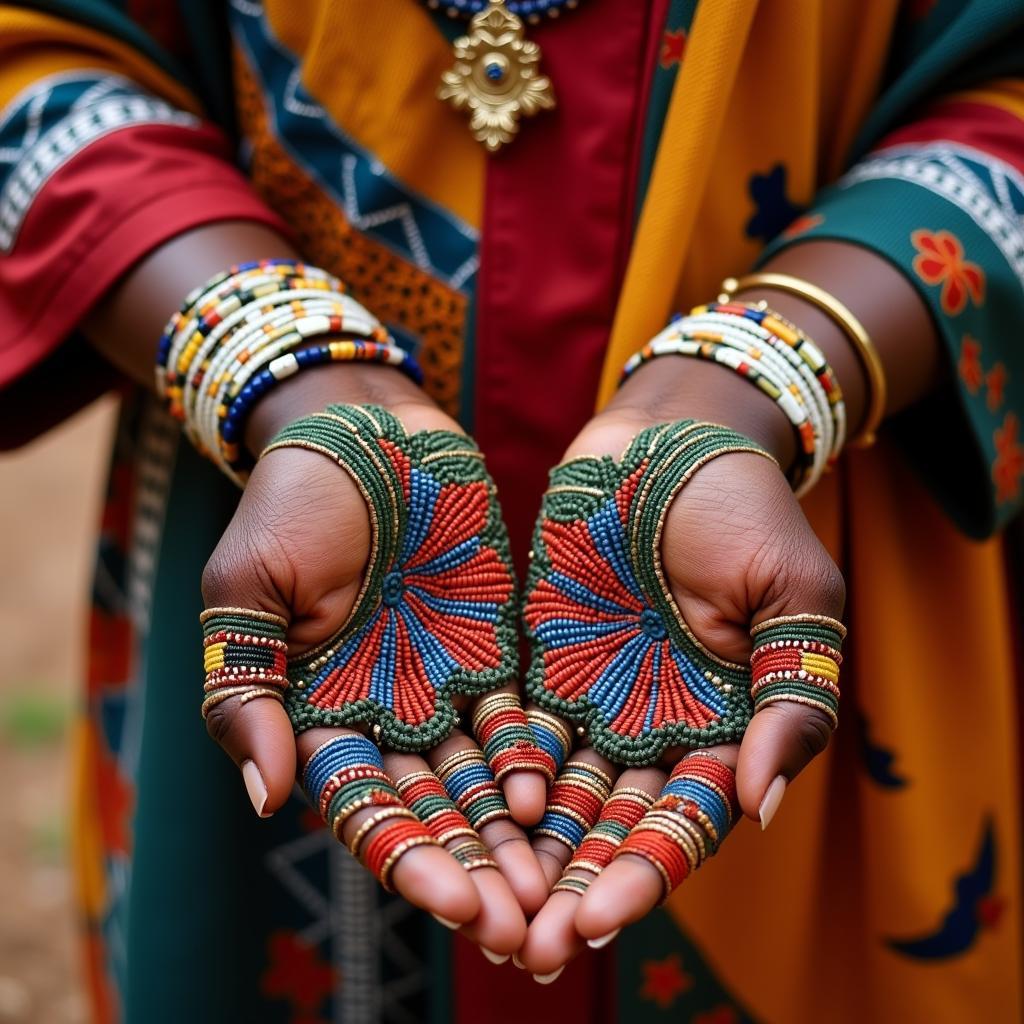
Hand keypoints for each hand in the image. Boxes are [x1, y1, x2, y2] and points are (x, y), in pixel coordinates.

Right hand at [200, 363, 549, 959]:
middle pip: (433, 813)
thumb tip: (266, 794)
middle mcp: (383, 716)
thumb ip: (245, 684)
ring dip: (514, 838)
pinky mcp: (492, 650)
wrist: (366, 432)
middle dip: (475, 871)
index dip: (409, 857)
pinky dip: (537, 760)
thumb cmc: (294, 499)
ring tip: (559, 890)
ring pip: (481, 781)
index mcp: (318, 713)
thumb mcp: (248, 583)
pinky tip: (560, 798)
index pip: (366, 807)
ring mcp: (441, 686)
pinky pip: (521, 717)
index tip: (458, 904)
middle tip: (526, 928)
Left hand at [517, 357, 844, 978]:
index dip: (644, 870)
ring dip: (524, 850)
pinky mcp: (543, 662)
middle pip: (612, 825)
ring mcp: (597, 698)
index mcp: (726, 724)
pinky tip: (464, 815)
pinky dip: (495, 775)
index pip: (684, 817)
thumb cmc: (744, 508)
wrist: (667, 441)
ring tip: (482, 904)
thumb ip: (794, 694)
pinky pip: (515, 731)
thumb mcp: (796, 592)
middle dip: (571, 884)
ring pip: (558, 794)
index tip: (597, 918)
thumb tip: (760, 800)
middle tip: (526, 947)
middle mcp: (658, 726)